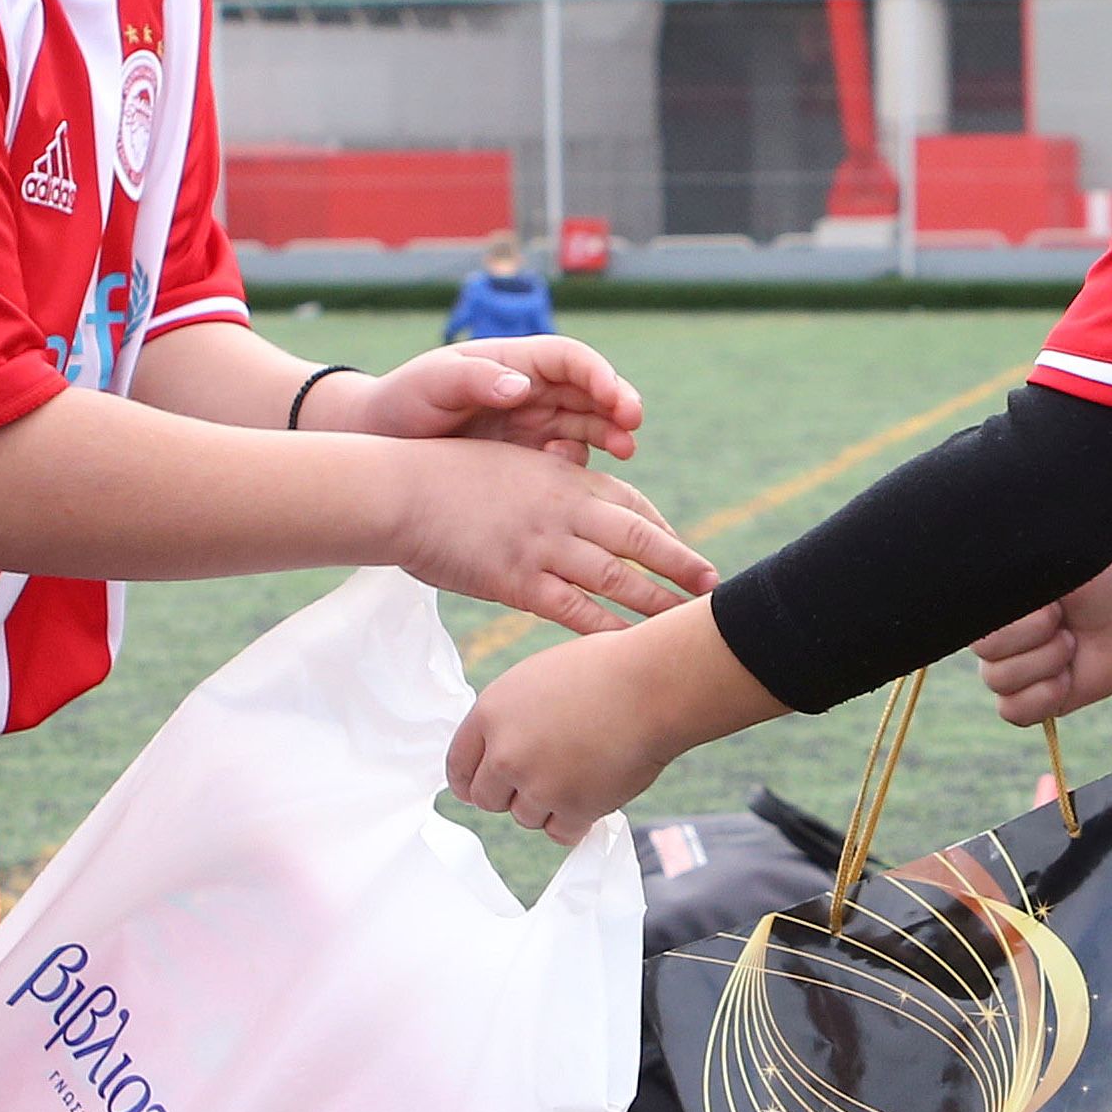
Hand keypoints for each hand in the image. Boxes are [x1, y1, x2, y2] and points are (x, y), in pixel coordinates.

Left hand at [335, 337, 645, 459]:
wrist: (381, 442)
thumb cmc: (404, 401)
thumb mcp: (432, 385)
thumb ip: (474, 380)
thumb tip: (520, 386)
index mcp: (515, 362)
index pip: (571, 359)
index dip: (599, 374)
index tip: (614, 396)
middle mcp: (533, 391)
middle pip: (591, 393)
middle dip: (617, 406)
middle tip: (631, 429)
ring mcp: (534, 426)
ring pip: (587, 428)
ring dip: (610, 437)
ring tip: (622, 454)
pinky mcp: (528, 461)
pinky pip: (566, 464)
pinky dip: (577, 471)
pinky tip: (569, 482)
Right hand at [391, 441, 712, 637]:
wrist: (398, 490)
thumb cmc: (442, 476)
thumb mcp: (506, 465)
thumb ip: (543, 483)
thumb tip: (566, 500)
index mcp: (562, 479)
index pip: (630, 503)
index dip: (662, 529)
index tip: (684, 550)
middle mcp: (563, 510)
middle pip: (639, 539)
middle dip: (680, 563)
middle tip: (714, 586)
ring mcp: (543, 546)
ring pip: (616, 578)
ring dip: (657, 601)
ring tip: (687, 622)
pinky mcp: (517, 580)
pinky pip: (573, 611)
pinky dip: (606, 628)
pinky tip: (629, 646)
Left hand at [449, 601, 783, 839]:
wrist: (652, 684)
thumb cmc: (605, 670)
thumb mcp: (538, 678)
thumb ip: (512, 717)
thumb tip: (501, 751)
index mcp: (490, 712)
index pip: (459, 765)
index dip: (471, 781)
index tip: (482, 789)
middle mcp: (505, 752)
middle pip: (487, 800)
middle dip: (510, 796)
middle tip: (541, 784)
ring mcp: (538, 785)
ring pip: (526, 818)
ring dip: (549, 805)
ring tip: (583, 774)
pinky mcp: (573, 808)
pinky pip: (560, 832)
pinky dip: (575, 822)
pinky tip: (592, 801)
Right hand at [976, 552, 1111, 724]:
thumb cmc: (1099, 581)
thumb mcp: (1064, 560)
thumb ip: (1024, 564)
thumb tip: (995, 576)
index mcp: (994, 602)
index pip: (978, 628)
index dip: (1021, 624)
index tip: (1055, 608)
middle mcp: (995, 635)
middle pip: (986, 657)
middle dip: (1039, 643)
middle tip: (1066, 627)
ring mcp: (1010, 668)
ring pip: (999, 682)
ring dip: (1047, 664)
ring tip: (1072, 646)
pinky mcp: (1030, 699)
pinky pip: (1012, 711)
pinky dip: (1043, 697)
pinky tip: (1067, 678)